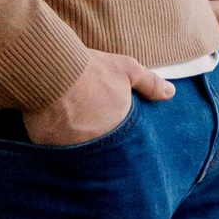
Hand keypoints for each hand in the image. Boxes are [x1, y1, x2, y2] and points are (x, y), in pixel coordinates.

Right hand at [23, 48, 178, 146]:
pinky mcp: (47, 146)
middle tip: (88, 125)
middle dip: (96, 139)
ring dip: (74, 141)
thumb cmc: (92, 69)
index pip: (122, 141)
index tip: (109, 123)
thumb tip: (171, 93)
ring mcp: (71, 148)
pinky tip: (49, 129)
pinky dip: (52, 141)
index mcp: (118, 129)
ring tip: (69, 127)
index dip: (116, 132)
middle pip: (98, 146)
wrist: (53, 71)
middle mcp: (96, 143)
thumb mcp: (126, 69)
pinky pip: (51, 148)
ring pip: (75, 150)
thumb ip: (150, 83)